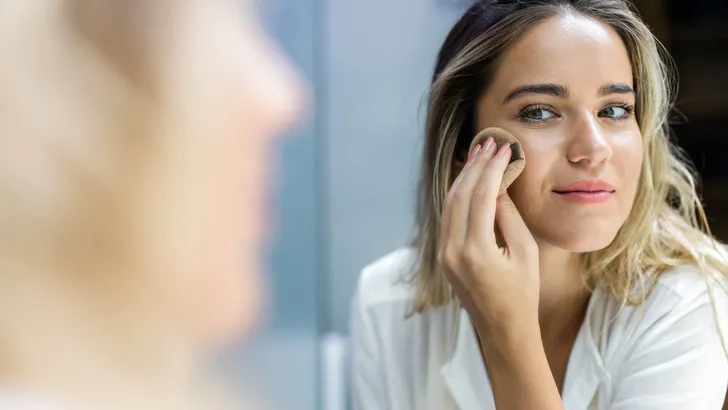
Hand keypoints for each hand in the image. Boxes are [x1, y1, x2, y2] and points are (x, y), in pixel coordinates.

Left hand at [437, 137, 539, 334]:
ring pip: (449, 204)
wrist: (502, 329)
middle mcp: (453, 251)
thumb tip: (496, 184)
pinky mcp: (443, 256)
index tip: (502, 148)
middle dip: (475, 166)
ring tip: (478, 153)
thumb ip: (507, 215)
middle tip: (488, 142)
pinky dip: (457, 195)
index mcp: (476, 251)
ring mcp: (444, 254)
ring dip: (464, 177)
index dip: (491, 168)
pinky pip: (448, 217)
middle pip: (460, 195)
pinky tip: (467, 179)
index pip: (480, 196)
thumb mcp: (524, 251)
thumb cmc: (522, 292)